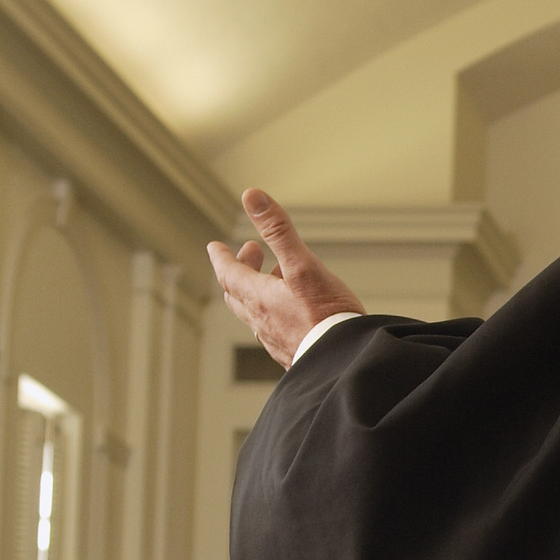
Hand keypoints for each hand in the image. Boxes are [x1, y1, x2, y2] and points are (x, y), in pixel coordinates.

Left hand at [207, 189, 364, 364]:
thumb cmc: (327, 316)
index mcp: (259, 297)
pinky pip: (273, 331)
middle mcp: (262, 321)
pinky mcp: (293, 355)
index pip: (229, 273)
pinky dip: (274, 314)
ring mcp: (276, 341)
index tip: (214, 246)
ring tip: (275, 279)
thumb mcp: (303, 264)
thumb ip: (278, 231)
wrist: (345, 363)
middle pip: (238, 293)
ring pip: (255, 313)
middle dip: (240, 270)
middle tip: (250, 253)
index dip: (221, 257)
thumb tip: (252, 196)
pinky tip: (291, 314)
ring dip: (257, 292)